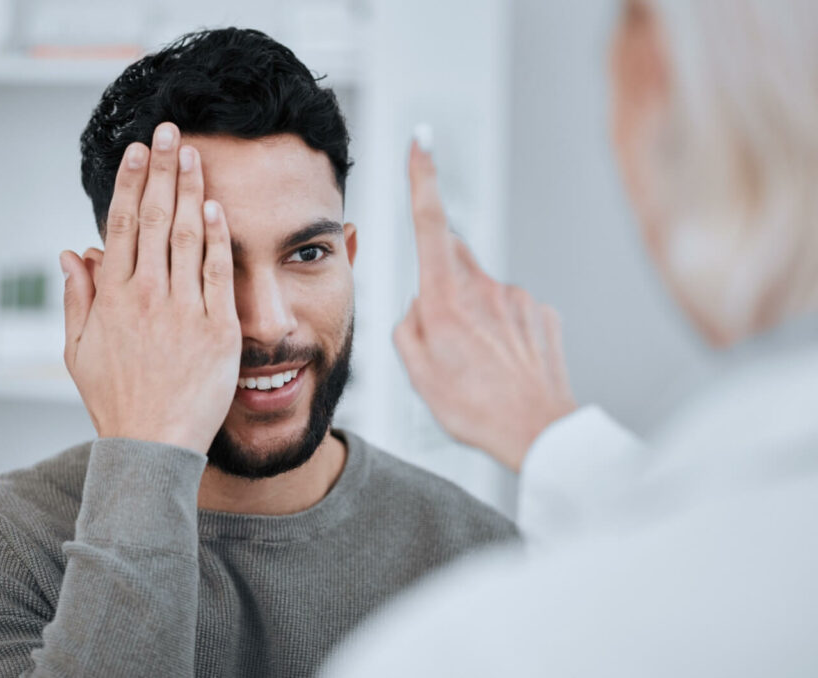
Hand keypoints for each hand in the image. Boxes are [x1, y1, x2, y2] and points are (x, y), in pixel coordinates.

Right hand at [59, 123, 240, 453]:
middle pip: (157, 218)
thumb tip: (74, 251)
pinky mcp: (218, 329)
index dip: (132, 183)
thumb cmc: (115, 400)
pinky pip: (219, 273)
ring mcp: (185, 310)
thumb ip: (78, 297)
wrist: (152, 445)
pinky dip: (219, 237)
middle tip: (170, 131)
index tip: (139, 151)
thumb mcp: (78, 351)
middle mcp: (148, 295)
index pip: (123, 224)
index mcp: (113, 297)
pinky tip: (217, 206)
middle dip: (163, 169)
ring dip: (191, 189)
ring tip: (194, 154)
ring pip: (189, 236)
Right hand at [393, 141, 576, 471]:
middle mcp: (484, 287)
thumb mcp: (416, 372)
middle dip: (440, 277)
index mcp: (446, 298)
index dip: (422, 179)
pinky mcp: (541, 313)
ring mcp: (517, 298)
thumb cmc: (473, 407)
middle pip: (453, 257)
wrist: (538, 433)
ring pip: (481, 289)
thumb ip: (407, 326)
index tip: (420, 142)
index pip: (430, 223)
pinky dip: (500, 328)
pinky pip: (509, 309)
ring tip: (478, 363)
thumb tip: (419, 305)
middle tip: (442, 327)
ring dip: (472, 313)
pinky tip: (502, 363)